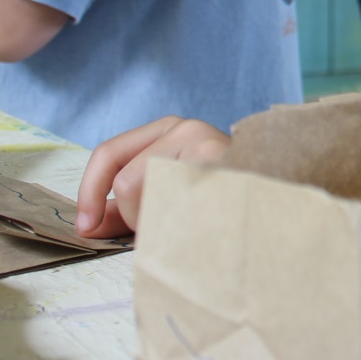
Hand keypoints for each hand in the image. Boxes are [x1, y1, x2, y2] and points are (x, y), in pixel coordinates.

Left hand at [75, 117, 231, 237]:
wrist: (275, 213)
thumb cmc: (218, 207)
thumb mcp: (163, 201)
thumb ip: (125, 210)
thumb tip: (89, 224)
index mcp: (170, 130)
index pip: (109, 153)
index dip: (88, 192)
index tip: (86, 226)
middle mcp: (186, 127)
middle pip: (124, 180)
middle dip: (133, 217)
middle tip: (156, 232)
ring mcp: (206, 140)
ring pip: (147, 192)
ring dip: (159, 221)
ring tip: (192, 223)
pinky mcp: (220, 160)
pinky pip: (173, 203)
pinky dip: (179, 223)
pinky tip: (204, 221)